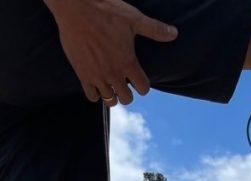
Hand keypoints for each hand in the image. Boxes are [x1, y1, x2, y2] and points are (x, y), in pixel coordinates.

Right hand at [45, 0, 176, 103]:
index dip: (143, 86)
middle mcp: (114, 73)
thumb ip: (154, 29)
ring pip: (110, 101)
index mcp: (128, 62)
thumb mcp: (133, 18)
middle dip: (128, 93)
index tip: (139, 79)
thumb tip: (174, 33)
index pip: (143, 88)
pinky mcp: (83, 75)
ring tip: (112, 85)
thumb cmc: (105, 11)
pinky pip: (92, 97)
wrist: (75, 8)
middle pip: (127, 99)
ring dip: (113, 96)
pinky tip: (97, 84)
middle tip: (125, 83)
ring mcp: (98, 76)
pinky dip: (96, 94)